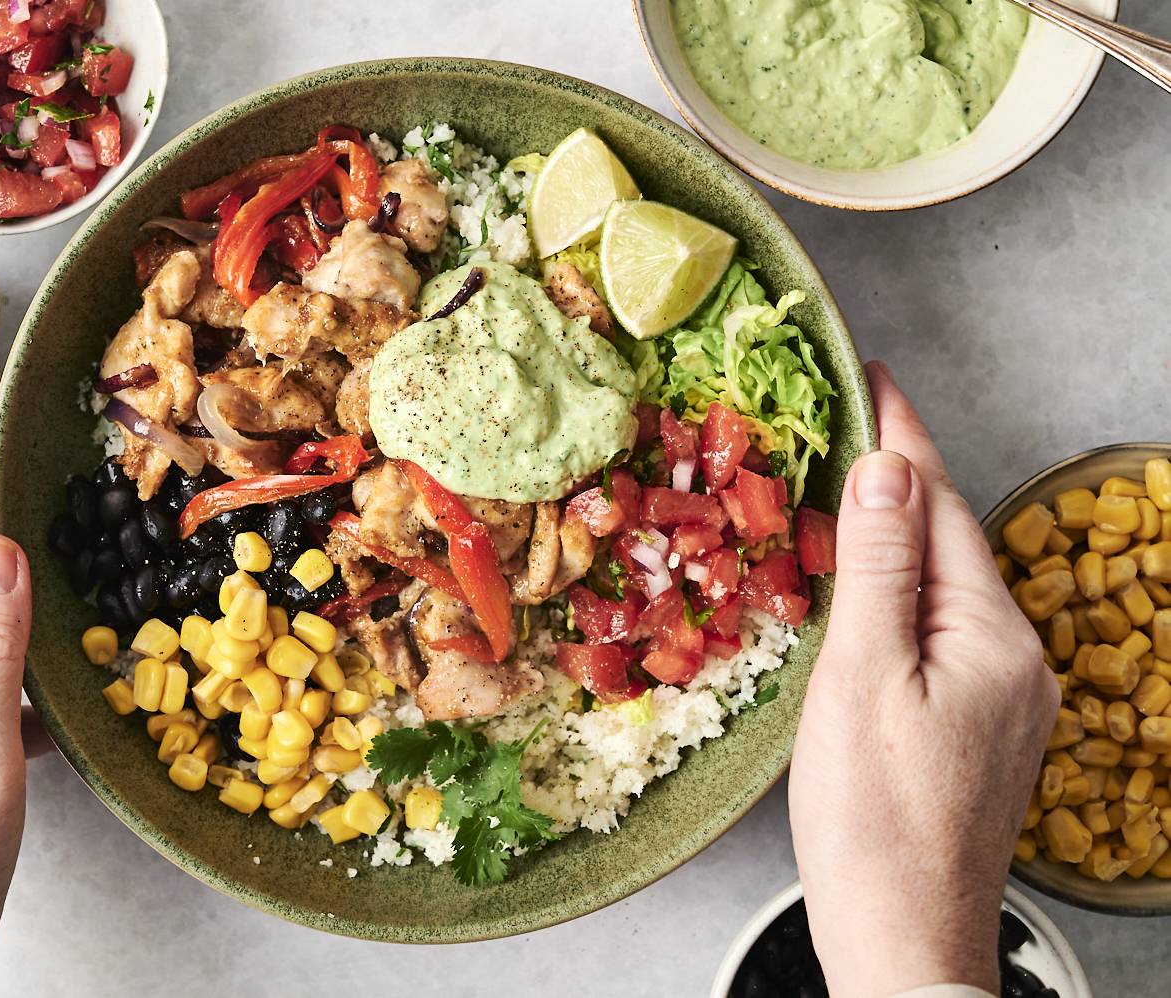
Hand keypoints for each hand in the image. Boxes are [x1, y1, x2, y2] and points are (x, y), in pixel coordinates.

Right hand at [789, 363, 1057, 996]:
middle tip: (841, 423)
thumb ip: (880, 568)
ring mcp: (1003, 697)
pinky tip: (864, 590)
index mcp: (994, 637)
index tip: (872, 375)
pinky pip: (938, 631)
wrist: (903, 935)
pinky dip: (898, 595)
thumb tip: (889, 467)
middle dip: (898, 479)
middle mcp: (1016, 659)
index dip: (903, 437)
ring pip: (942, 588)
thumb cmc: (873, 816)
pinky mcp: (978, 727)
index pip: (942, 506)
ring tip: (842, 492)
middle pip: (949, 542)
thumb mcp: (862, 677)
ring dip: (895, 536)